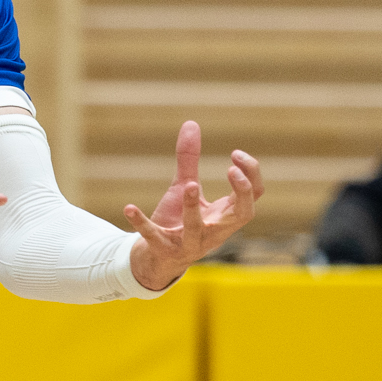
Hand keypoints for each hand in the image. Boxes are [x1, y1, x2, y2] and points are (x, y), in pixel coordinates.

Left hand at [125, 121, 263, 290]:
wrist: (157, 257)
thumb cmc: (179, 220)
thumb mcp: (184, 186)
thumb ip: (189, 159)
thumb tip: (191, 123)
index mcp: (225, 215)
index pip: (253, 196)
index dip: (251, 175)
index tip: (235, 153)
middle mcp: (215, 230)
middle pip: (242, 214)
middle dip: (241, 193)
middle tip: (231, 171)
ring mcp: (191, 242)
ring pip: (198, 228)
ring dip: (193, 207)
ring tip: (189, 184)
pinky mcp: (165, 250)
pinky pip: (154, 237)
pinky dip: (142, 223)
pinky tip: (128, 207)